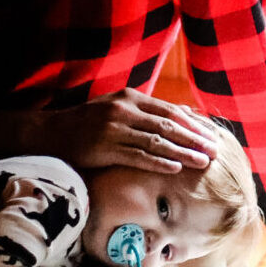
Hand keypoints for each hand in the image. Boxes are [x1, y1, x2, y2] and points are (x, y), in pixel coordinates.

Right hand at [0, 89, 221, 173]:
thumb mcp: (118, 110)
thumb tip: (186, 115)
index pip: (170, 111)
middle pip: (168, 125)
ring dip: (183, 152)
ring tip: (203, 162)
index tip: (213, 135)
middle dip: (195, 139)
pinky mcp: (104, 147)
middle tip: (216, 150)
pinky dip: (158, 161)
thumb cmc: (87, 124)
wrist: (49, 133)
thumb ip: (149, 112)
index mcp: (130, 98)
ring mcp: (113, 128)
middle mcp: (124, 110)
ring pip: (157, 141)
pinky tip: (175, 168)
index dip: (194, 125)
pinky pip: (137, 155)